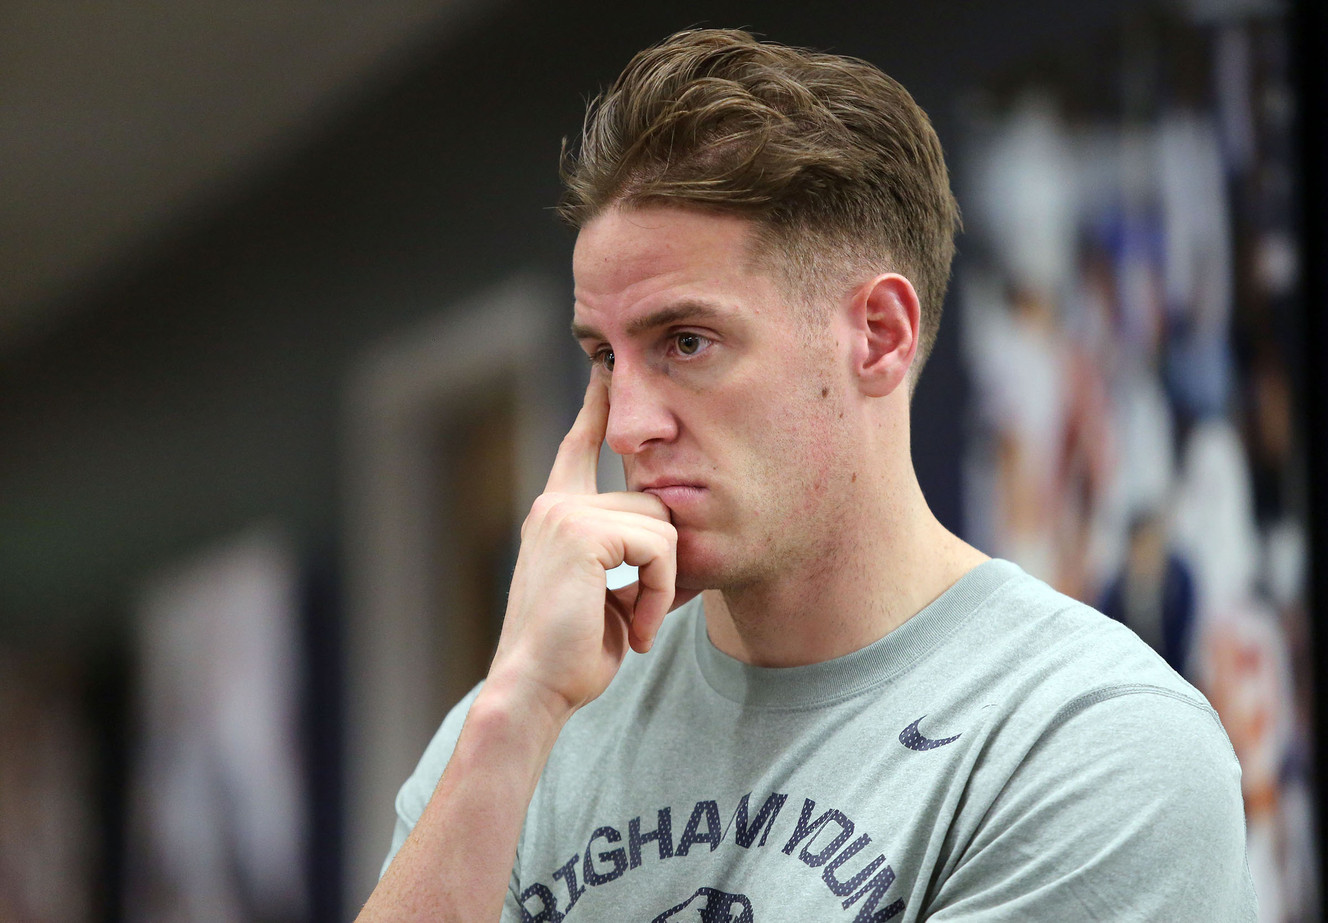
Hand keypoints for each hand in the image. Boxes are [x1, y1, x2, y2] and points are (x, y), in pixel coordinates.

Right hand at [487, 375, 693, 722]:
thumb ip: (625, 556)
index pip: (578, 447)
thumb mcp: (604, 595)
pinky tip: (637, 629)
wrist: (535, 688)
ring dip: (663, 584)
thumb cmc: (570, 655)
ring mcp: (566, 515)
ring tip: (636, 625)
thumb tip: (670, 537)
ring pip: (661, 526)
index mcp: (556, 516)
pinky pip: (659, 548)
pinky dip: (660, 593)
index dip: (594, 408)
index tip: (602, 370)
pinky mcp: (583, 533)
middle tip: (647, 615)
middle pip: (652, 502)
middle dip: (664, 563)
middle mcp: (556, 506)